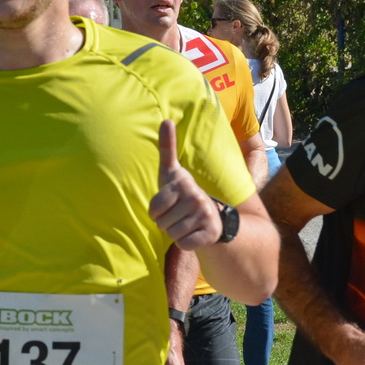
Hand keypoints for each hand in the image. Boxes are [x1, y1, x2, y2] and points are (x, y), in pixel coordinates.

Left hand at [149, 120, 221, 249]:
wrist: (210, 216)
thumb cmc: (182, 193)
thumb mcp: (171, 172)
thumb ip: (167, 147)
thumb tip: (166, 119)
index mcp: (184, 183)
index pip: (154, 209)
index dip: (156, 212)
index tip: (168, 204)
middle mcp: (197, 197)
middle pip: (161, 223)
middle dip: (166, 223)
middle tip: (178, 215)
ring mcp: (206, 215)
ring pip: (172, 234)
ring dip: (175, 232)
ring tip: (186, 223)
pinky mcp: (210, 233)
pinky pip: (183, 244)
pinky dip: (185, 242)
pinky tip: (194, 233)